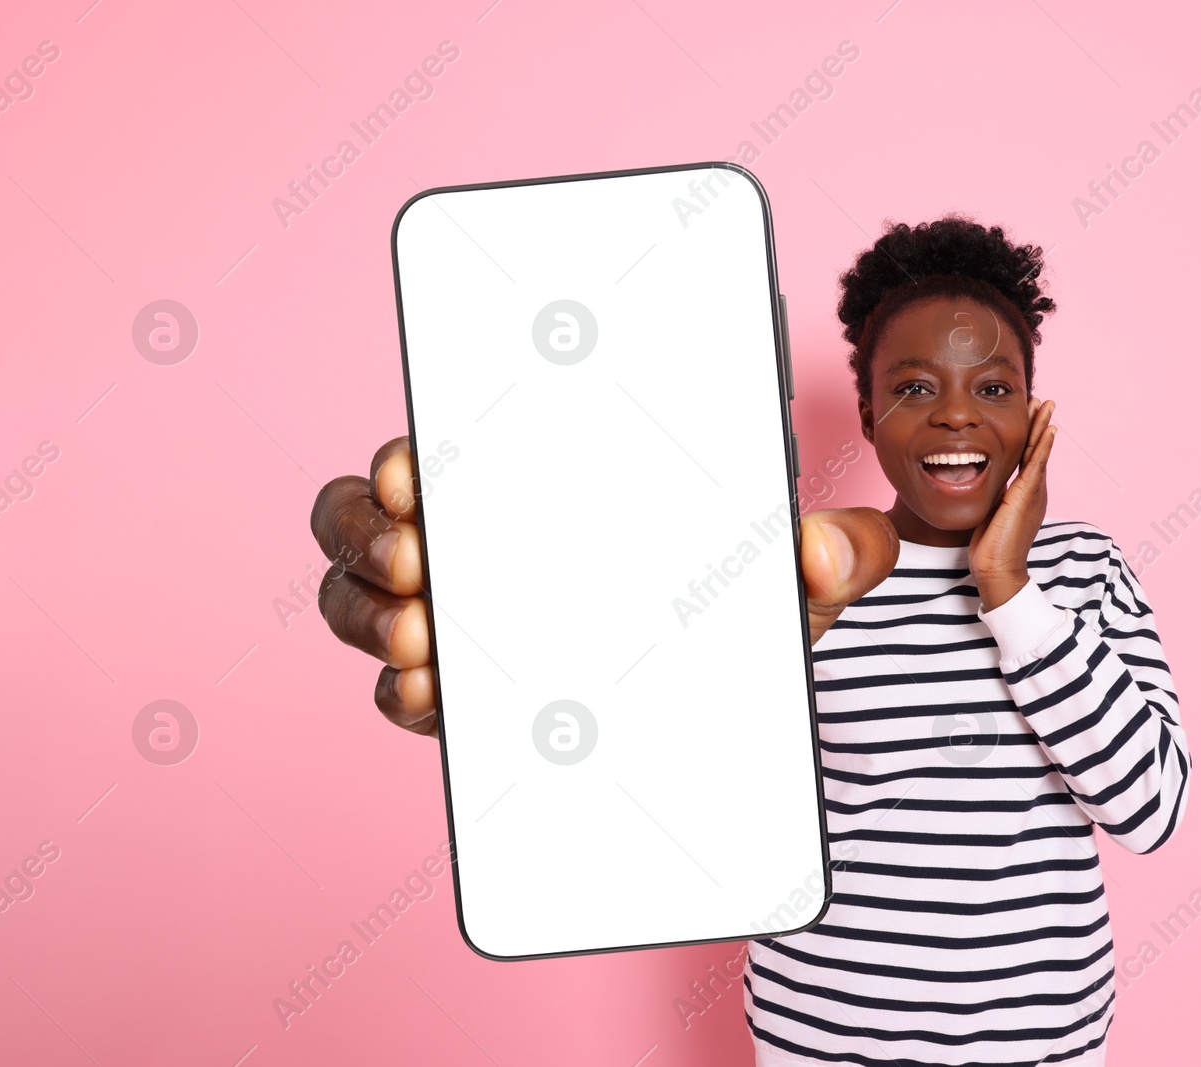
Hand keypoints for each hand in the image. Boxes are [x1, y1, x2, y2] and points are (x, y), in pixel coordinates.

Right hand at [311, 439, 900, 737]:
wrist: (741, 699)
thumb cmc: (752, 601)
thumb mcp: (797, 573)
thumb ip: (838, 549)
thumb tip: (823, 551)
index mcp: (542, 483)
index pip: (443, 451)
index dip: (405, 456)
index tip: (411, 471)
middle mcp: (480, 543)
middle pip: (372, 519)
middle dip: (371, 534)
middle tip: (419, 558)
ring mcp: (460, 620)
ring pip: (361, 599)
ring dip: (369, 614)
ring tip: (422, 638)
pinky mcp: (462, 698)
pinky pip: (401, 689)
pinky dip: (402, 692)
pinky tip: (431, 698)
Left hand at [968, 396, 1056, 612]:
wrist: (997, 570)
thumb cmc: (991, 548)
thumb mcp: (991, 513)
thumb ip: (992, 496)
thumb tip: (978, 482)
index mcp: (1024, 495)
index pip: (1027, 458)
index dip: (1029, 436)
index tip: (1029, 415)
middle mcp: (1033, 491)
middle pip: (1037, 450)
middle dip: (1039, 424)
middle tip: (1043, 401)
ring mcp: (1033, 493)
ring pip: (1040, 452)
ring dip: (1043, 427)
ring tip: (1047, 405)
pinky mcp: (1028, 497)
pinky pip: (1038, 465)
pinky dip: (1044, 445)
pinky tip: (1049, 429)